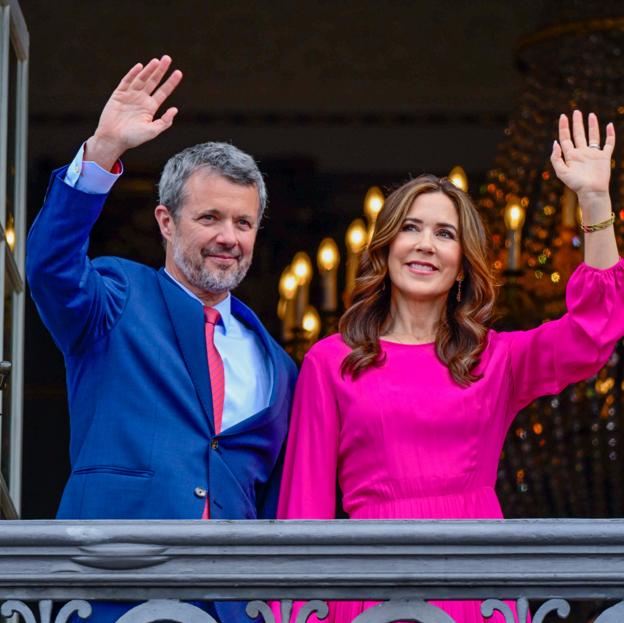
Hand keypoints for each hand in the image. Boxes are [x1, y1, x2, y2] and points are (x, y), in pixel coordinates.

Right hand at [85, 55, 182, 169]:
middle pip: (153, 81)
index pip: (163, 92)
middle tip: (168, 58)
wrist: (113, 139)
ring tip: (157, 61)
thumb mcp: (152, 131)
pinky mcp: (118, 94)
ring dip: (149, 70)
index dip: (171, 82)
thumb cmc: (133, 138)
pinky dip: (133, 74)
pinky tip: (140, 67)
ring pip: (141, 79)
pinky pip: (126, 81)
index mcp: (150, 108)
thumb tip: (175, 109)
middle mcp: (141, 99)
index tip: (179, 72)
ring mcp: (130, 95)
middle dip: (161, 70)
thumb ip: (164, 122)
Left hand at [550, 110, 614, 198]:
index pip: (566, 138)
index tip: (563, 116)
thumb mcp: (561, 172)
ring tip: (590, 115)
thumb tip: (555, 143)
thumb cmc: (576, 184)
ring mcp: (593, 154)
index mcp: (570, 156)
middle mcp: (581, 153)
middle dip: (577, 123)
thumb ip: (556, 158)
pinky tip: (609, 125)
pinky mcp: (604, 157)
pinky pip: (608, 143)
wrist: (591, 191)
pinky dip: (610, 134)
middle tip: (576, 111)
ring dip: (592, 126)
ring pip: (593, 136)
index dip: (564, 127)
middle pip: (578, 134)